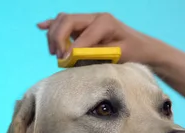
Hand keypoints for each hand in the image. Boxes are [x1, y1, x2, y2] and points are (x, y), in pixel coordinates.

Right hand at [36, 12, 163, 63]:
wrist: (143, 48)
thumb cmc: (134, 52)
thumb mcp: (117, 54)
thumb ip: (95, 53)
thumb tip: (72, 55)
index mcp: (104, 22)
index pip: (80, 33)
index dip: (70, 48)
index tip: (65, 61)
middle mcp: (95, 17)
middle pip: (66, 21)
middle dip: (57, 38)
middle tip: (59, 57)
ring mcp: (89, 20)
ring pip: (63, 20)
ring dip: (54, 34)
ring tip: (55, 53)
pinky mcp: (85, 26)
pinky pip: (65, 22)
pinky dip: (52, 25)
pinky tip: (41, 26)